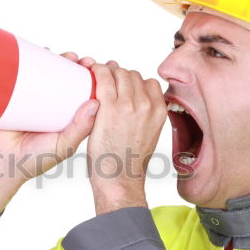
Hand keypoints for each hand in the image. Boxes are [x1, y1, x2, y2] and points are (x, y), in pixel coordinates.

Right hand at [0, 51, 98, 185]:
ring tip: (68, 55)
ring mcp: (33, 101)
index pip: (82, 95)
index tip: (98, 71)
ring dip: (59, 60)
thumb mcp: (62, 146)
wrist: (1, 163)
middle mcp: (52, 108)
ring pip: (48, 75)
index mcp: (66, 119)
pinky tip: (42, 51)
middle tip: (83, 60)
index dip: (91, 81)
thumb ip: (79, 129)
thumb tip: (96, 103)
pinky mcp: (15, 96)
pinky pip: (25, 75)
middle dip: (76, 67)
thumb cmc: (34, 160)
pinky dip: (33, 61)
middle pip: (66, 80)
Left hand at [85, 60, 166, 214]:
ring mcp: (128, 104)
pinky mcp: (109, 107)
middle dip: (119, 74)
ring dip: (107, 71)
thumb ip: (146, 118)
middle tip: (105, 80)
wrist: (120, 179)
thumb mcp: (149, 136)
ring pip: (119, 72)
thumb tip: (137, 109)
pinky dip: (96, 71)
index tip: (122, 85)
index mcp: (159, 111)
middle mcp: (147, 105)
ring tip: (96, 77)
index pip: (148, 82)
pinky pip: (103, 78)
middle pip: (132, 75)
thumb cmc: (129, 163)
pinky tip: (90, 73)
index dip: (134, 81)